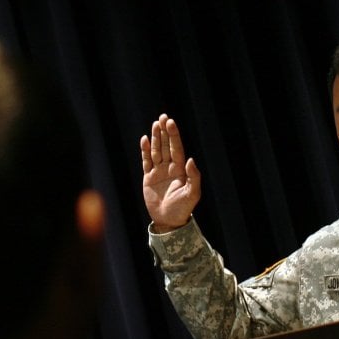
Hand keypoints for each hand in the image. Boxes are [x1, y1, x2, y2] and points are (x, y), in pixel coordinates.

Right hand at [139, 113, 201, 231]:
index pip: (176, 148)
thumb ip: (194, 177)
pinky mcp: (148, 178)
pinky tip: (145, 139)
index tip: (170, 123)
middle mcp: (169, 168)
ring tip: (155, 124)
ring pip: (156, 151)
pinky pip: (146, 161)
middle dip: (164, 132)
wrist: (168, 221)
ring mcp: (158, 172)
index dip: (173, 135)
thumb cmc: (183, 208)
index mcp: (180, 170)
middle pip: (166, 146)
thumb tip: (190, 159)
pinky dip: (145, 151)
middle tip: (163, 117)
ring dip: (155, 138)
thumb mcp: (192, 194)